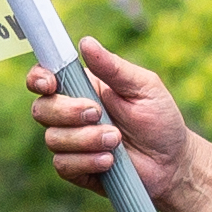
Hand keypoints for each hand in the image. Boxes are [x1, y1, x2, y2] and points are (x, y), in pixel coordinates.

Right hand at [28, 38, 196, 205]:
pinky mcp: (75, 168)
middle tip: (98, 114)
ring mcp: (71, 142)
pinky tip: (109, 161)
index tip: (50, 84)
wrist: (173, 163)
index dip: (38, 79)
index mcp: (82, 88)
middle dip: (68, 112)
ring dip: (86, 139)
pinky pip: (64, 164)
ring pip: (53, 139)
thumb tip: (86, 42)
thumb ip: (113, 67)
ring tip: (116, 140)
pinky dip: (87, 161)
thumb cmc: (160, 120)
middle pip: (42, 109)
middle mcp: (70, 114)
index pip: (44, 78)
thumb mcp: (144, 87)